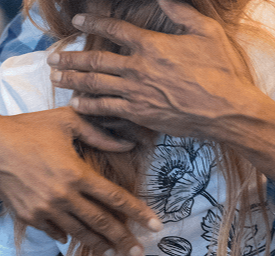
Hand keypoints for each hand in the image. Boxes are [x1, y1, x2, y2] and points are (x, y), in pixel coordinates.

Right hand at [0, 107, 160, 255]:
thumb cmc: (33, 128)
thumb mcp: (69, 121)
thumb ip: (101, 135)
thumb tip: (129, 143)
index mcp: (77, 173)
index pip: (115, 198)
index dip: (138, 212)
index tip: (155, 224)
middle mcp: (63, 196)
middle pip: (100, 222)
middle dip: (122, 239)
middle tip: (139, 251)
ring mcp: (45, 209)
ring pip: (79, 232)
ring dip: (98, 243)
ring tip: (114, 252)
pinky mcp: (30, 216)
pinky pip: (55, 232)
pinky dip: (69, 235)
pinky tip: (78, 238)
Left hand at [49, 0, 274, 192]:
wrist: (229, 110)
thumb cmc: (222, 69)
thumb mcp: (207, 30)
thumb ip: (180, 9)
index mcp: (153, 45)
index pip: (115, 30)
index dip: (94, 23)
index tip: (76, 20)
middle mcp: (139, 68)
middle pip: (96, 61)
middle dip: (71, 57)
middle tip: (50, 55)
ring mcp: (137, 94)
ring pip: (95, 85)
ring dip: (72, 80)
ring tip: (54, 77)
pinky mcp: (141, 115)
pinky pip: (107, 110)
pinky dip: (89, 105)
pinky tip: (76, 103)